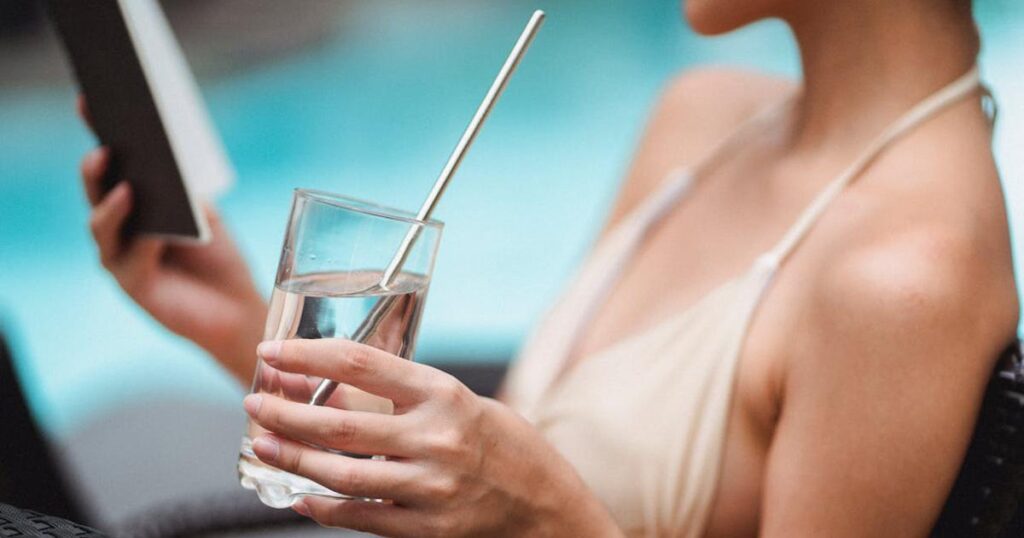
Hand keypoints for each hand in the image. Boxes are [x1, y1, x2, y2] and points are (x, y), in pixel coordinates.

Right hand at [78, 97, 265, 382]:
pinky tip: (151, 226)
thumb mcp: (206, 214)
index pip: (113, 163)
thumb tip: (170, 152)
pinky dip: (140, 239)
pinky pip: (129, 258)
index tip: (92, 99)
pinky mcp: (134, 285)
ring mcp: (121, 256)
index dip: (100, 131)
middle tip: (106, 142)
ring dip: (111, 202)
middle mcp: (120, 227)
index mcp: (137, 203)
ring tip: (126, 183)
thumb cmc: (221, 258)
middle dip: (99, 164)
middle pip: (99, 189)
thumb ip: (184, 189)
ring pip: (102, 225)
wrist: (238, 308)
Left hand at [244, 339, 621, 537]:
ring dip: (292, 457)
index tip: (273, 351)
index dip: (307, 356)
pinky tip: (298, 495)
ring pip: (340, 473)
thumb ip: (408, 399)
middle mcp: (434, 439)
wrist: (548, 508)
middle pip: (339, 422)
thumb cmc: (507, 447)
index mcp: (444, 395)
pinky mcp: (425, 528)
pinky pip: (359, 517)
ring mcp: (429, 487)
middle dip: (284, 411)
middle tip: (253, 401)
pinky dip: (321, 507)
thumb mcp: (463, 404)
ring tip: (262, 444)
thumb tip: (338, 391)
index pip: (360, 364)